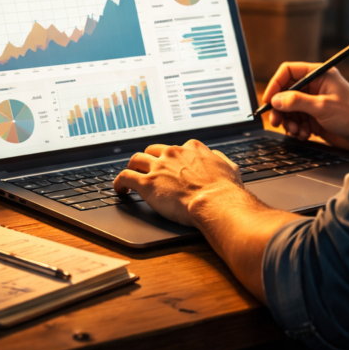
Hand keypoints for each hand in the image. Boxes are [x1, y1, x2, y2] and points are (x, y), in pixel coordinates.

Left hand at [113, 140, 245, 226]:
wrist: (216, 202)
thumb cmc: (224, 190)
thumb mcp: (229, 167)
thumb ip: (219, 159)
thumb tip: (215, 156)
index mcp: (192, 149)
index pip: (176, 147)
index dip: (172, 157)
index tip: (170, 165)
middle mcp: (173, 153)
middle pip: (153, 150)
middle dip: (150, 159)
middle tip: (149, 170)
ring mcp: (159, 167)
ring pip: (136, 159)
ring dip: (132, 168)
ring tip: (131, 177)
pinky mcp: (147, 183)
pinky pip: (125, 177)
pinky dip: (119, 182)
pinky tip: (120, 189)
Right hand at [262, 62, 348, 152]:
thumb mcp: (322, 106)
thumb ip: (297, 102)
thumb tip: (276, 100)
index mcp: (319, 75)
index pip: (289, 72)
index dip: (276, 84)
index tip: (269, 99)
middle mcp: (315, 87)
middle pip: (286, 92)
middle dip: (280, 108)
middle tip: (276, 121)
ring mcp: (314, 103)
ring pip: (289, 109)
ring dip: (288, 121)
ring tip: (295, 131)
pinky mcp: (315, 118)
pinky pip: (297, 121)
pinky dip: (296, 129)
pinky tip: (304, 134)